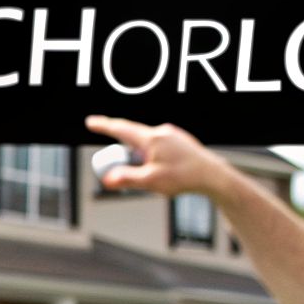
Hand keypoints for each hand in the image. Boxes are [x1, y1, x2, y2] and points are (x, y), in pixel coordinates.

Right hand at [84, 115, 244, 198]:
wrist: (213, 175)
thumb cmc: (184, 177)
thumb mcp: (151, 182)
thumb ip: (127, 178)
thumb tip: (107, 179)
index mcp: (152, 139)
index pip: (121, 129)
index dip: (104, 126)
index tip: (91, 122)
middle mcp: (161, 131)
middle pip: (132, 136)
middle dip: (123, 151)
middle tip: (123, 168)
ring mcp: (172, 134)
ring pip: (146, 143)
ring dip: (140, 157)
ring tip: (155, 176)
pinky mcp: (179, 140)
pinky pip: (158, 145)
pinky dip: (152, 157)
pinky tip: (165, 171)